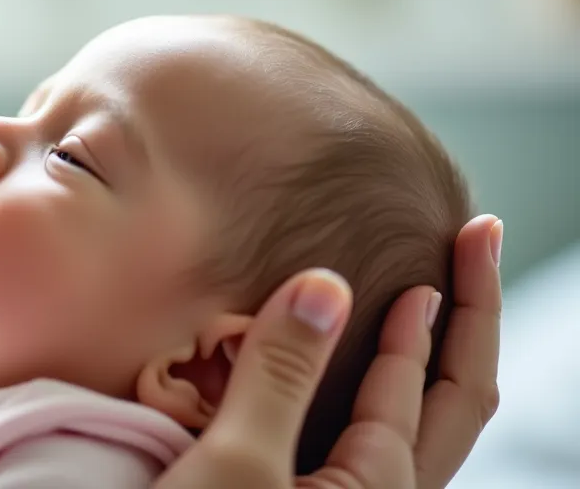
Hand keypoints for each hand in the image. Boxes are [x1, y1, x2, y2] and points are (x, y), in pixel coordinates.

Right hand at [156, 214, 502, 488]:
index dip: (438, 313)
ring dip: (431, 364)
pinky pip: (367, 451)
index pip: (420, 384)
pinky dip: (382, 399)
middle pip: (451, 408)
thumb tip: (326, 286)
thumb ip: (280, 374)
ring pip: (414, 433)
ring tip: (436, 313)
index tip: (449, 250)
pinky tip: (358, 385)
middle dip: (472, 326)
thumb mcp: (234, 463)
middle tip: (478, 249)